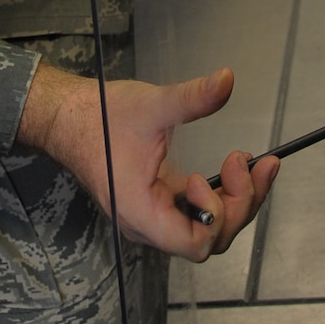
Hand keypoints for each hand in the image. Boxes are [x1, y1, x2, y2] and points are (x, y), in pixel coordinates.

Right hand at [17, 64, 277, 262]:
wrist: (70, 120)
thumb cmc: (100, 118)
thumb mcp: (151, 105)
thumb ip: (192, 97)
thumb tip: (227, 80)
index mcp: (141, 212)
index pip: (195, 243)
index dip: (216, 213)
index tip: (212, 173)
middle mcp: (148, 224)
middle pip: (210, 239)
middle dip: (241, 203)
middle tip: (254, 163)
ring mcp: (154, 217)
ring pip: (208, 229)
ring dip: (236, 199)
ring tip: (249, 162)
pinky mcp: (160, 204)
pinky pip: (198, 213)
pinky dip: (221, 193)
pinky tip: (232, 167)